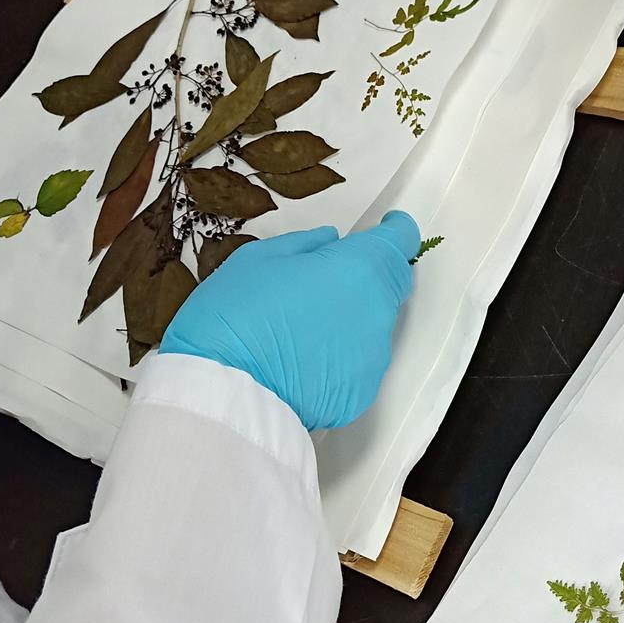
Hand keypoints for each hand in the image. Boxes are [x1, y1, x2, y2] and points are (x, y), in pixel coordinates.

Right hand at [160, 211, 419, 429]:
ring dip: (352, 316)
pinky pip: (359, 362)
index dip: (395, 231)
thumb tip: (330, 242)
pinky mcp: (361, 392)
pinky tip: (303, 359)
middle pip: (392, 282)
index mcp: (357, 269)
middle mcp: (376, 311)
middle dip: (372, 272)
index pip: (399, 241)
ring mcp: (373, 356)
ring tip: (304, 325)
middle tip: (332, 277)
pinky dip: (340, 355)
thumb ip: (305, 245)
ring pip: (374, 324)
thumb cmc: (234, 317)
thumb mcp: (259, 259)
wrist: (224, 394)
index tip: (385, 228)